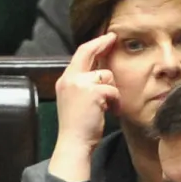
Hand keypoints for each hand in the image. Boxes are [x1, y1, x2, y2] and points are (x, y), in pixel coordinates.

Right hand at [48, 32, 118, 181]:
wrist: (74, 143)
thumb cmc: (77, 126)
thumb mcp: (75, 100)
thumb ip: (82, 84)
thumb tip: (99, 72)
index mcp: (64, 81)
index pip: (79, 55)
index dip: (93, 44)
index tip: (105, 38)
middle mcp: (69, 79)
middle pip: (88, 52)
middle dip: (102, 43)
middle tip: (113, 38)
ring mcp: (79, 84)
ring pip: (106, 75)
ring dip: (112, 91)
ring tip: (108, 106)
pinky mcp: (92, 92)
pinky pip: (113, 89)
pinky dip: (115, 101)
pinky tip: (110, 112)